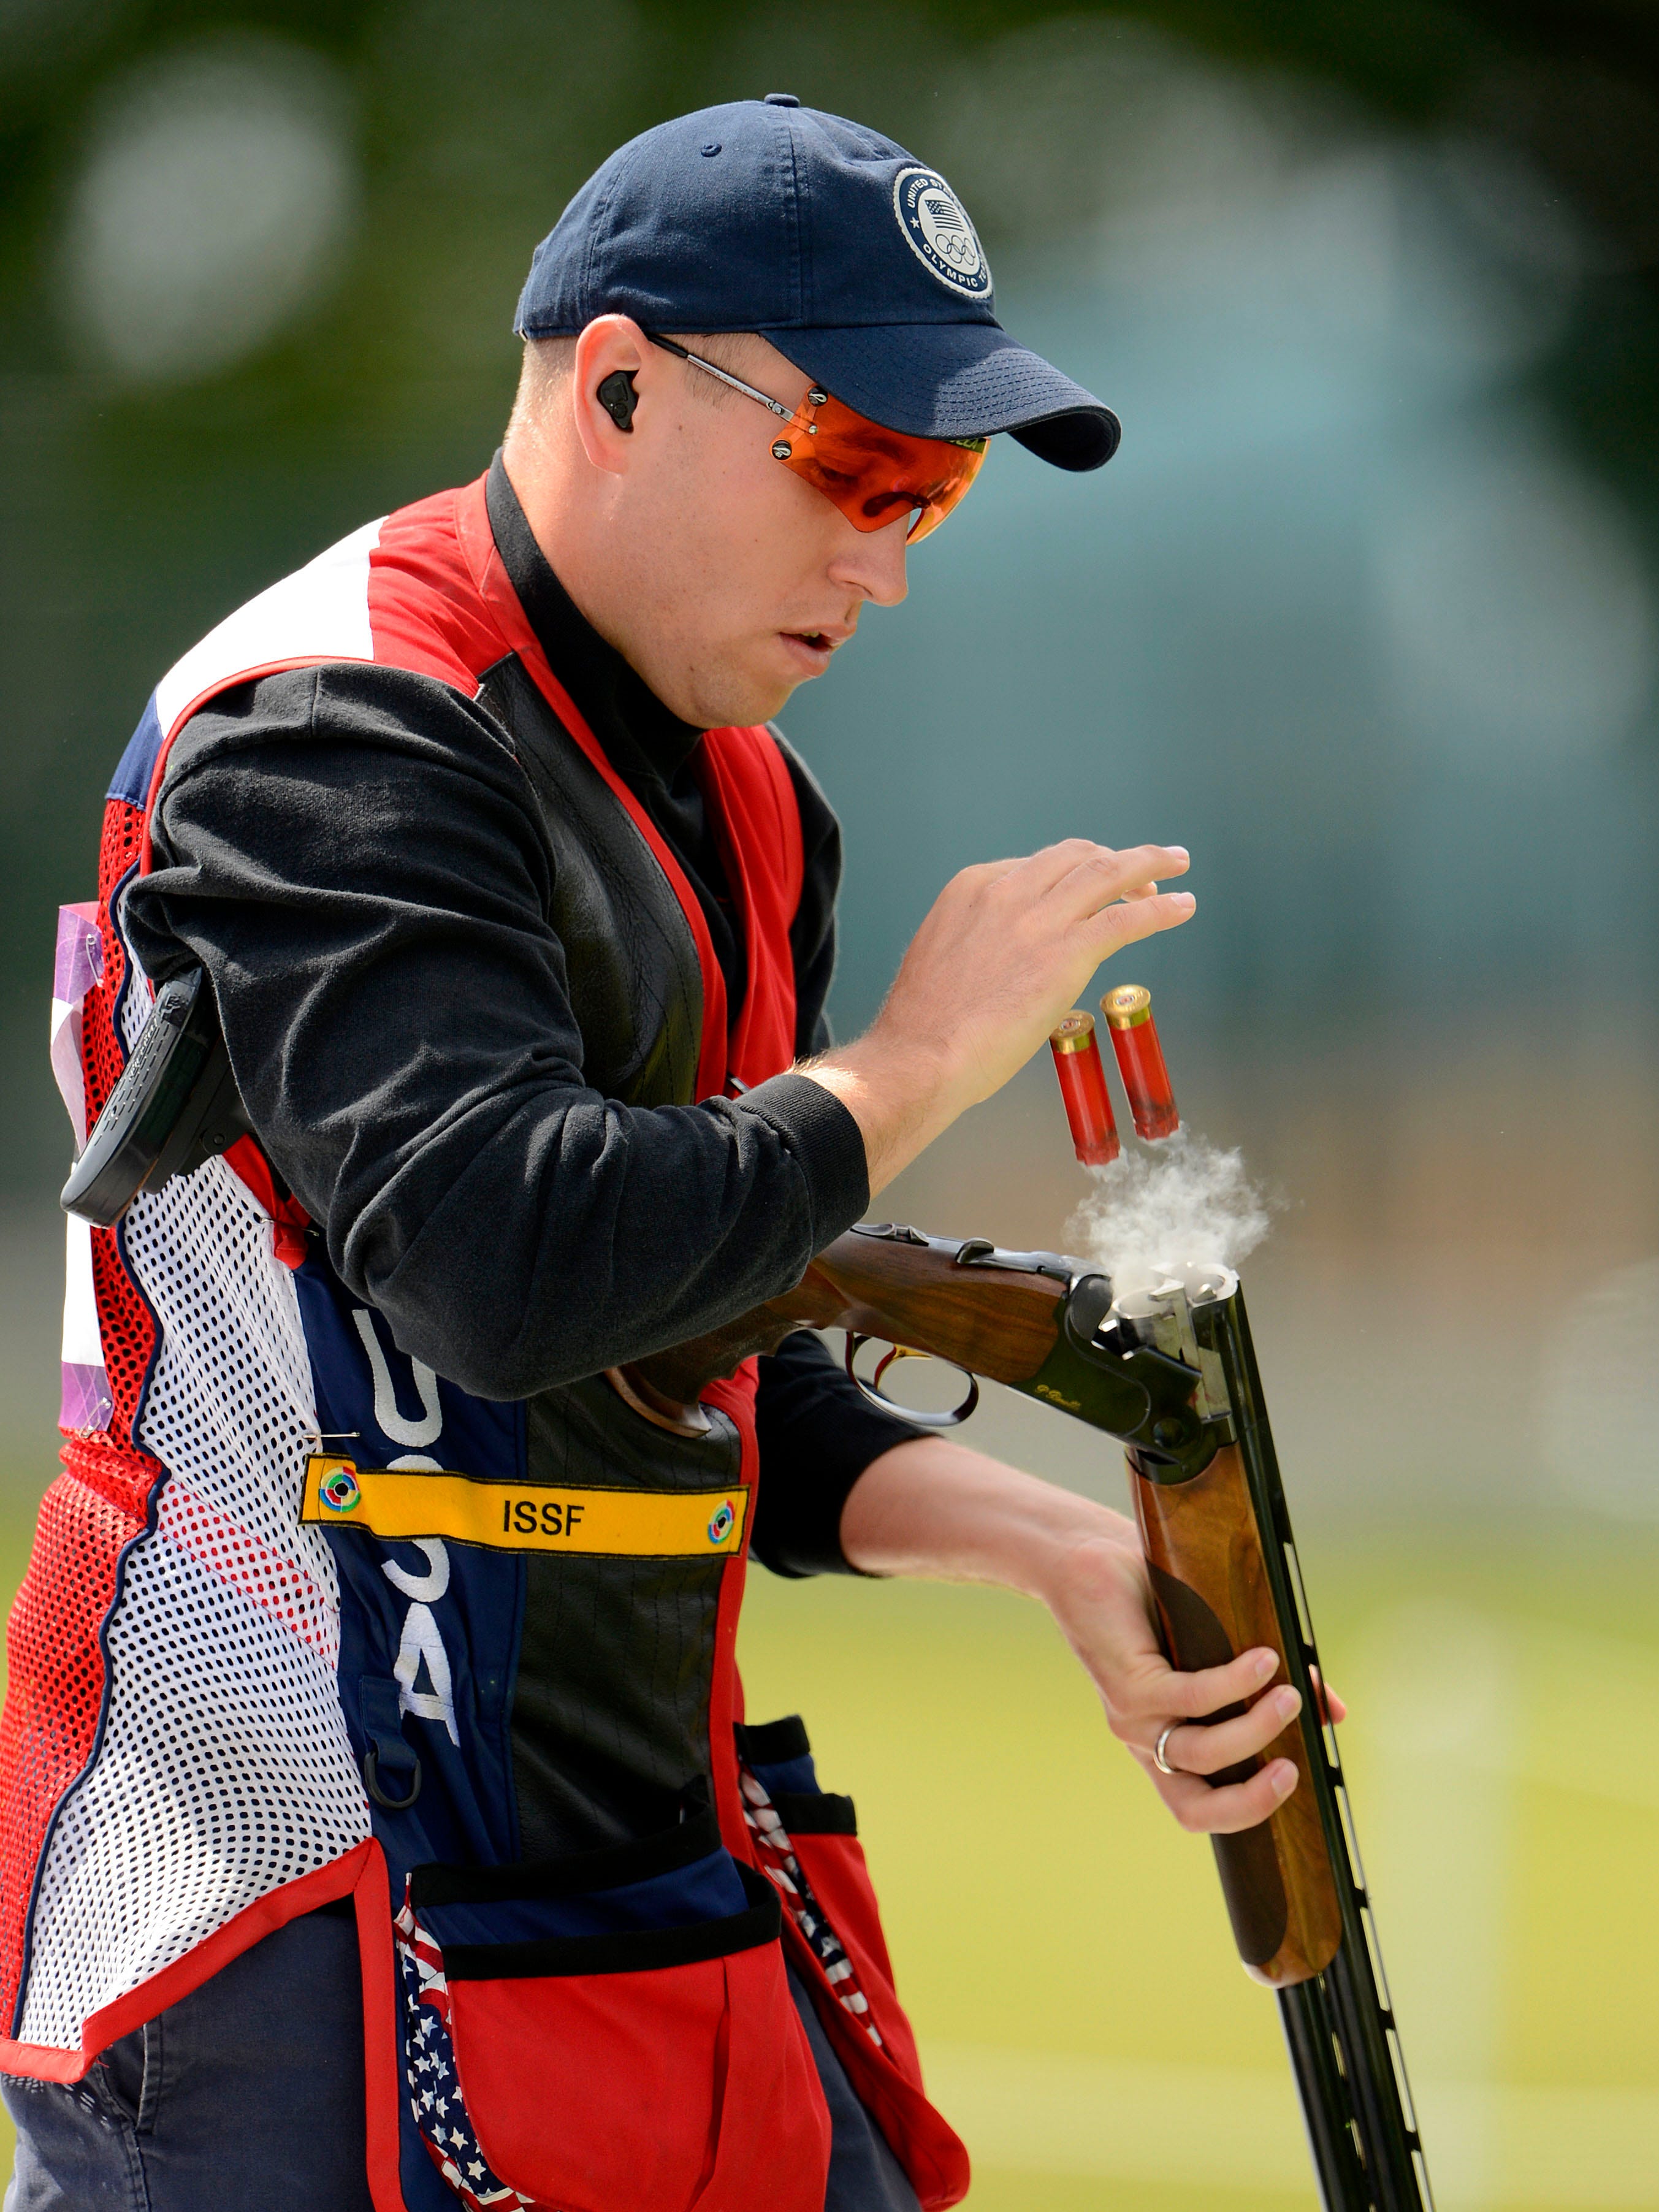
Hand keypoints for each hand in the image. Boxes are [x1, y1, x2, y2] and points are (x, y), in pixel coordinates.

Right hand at [803, 838, 1193, 1192]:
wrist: (921, 1055)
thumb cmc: (925, 1026)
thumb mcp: (943, 958)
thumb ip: (979, 944)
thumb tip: (1005, 964)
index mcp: (973, 889)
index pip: (1038, 865)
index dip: (1073, 873)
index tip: (1092, 890)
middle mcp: (1008, 891)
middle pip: (1078, 857)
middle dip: (1115, 859)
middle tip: (1146, 870)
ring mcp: (1039, 918)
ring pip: (1109, 872)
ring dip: (1150, 865)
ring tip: (1177, 865)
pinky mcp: (1068, 951)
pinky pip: (1127, 919)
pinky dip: (1163, 910)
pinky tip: (1184, 908)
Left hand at [839, 1437, 1344, 1837]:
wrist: (1080, 1559)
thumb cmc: (1148, 1601)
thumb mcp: (1219, 1647)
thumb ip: (1270, 1684)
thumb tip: (1333, 1712)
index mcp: (1162, 1742)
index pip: (1200, 1808)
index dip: (1248, 1813)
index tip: (1297, 1784)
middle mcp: (1144, 1740)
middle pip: (1195, 1809)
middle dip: (1253, 1801)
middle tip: (1294, 1769)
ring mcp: (1133, 1716)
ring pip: (1202, 1751)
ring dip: (1256, 1728)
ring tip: (1290, 1693)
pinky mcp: (1129, 1681)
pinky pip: (1190, 1697)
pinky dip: (1235, 1683)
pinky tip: (1264, 1661)